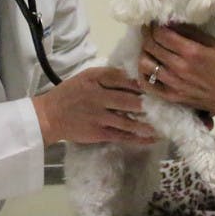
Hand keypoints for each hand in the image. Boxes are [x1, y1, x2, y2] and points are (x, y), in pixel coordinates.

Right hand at [32, 67, 153, 145]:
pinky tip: (152, 138)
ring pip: (129, 119)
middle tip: (166, 104)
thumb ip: (107, 76)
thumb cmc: (70, 94)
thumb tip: (134, 76)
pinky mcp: (99, 132)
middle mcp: (97, 95)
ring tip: (164, 124)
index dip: (141, 82)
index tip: (156, 84)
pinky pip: (123, 135)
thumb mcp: (86, 78)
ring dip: (148, 122)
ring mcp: (99, 115)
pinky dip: (139, 138)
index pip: (122, 77)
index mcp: (94, 78)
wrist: (48, 116)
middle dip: (149, 102)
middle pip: (129, 98)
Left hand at [138, 24, 214, 126]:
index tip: (153, 22)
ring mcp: (172, 83)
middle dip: (147, 35)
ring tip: (149, 49)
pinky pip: (146, 84)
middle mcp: (179, 67)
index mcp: (191, 51)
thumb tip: (170, 20)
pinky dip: (142, 74)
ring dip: (144, 53)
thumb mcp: (211, 43)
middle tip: (148, 31)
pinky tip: (149, 67)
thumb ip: (190, 31)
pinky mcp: (169, 96)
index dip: (153, 25)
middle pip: (150, 46)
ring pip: (144, 63)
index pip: (160, 34)